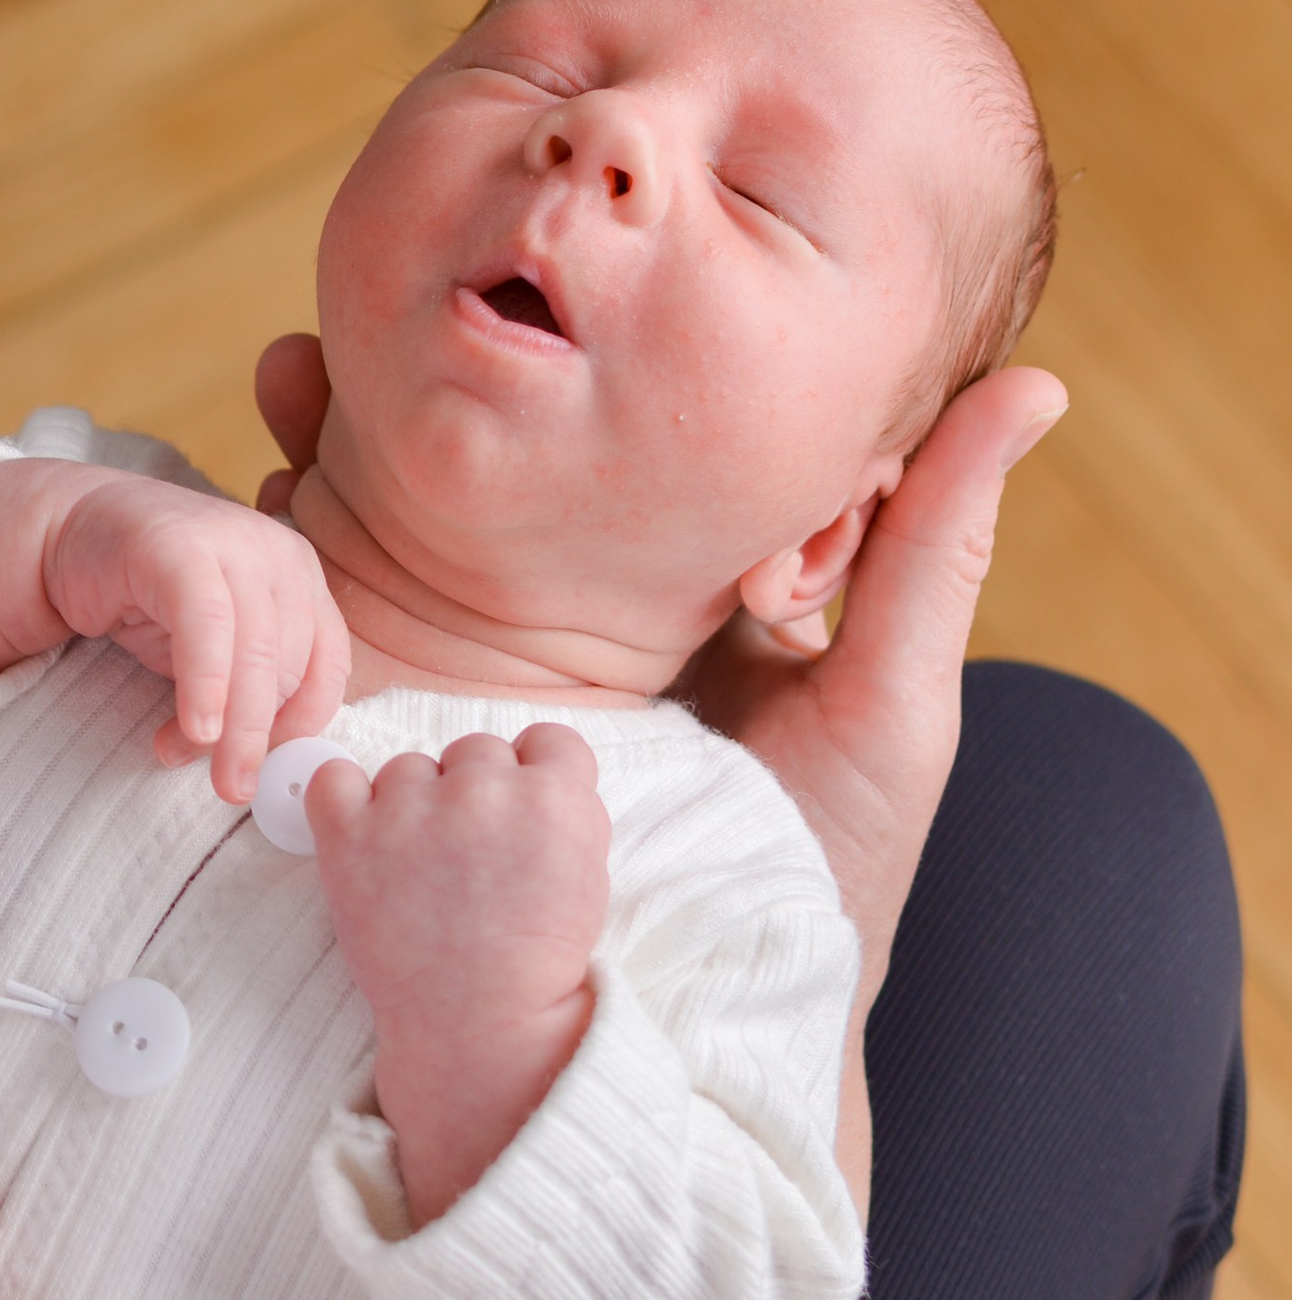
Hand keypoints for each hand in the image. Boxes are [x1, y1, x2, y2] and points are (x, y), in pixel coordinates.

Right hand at [0, 453, 347, 803]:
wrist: (71, 534)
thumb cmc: (148, 602)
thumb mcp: (213, 653)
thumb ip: (246, 691)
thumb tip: (262, 764)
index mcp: (299, 578)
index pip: (326, 666)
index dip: (301, 726)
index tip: (266, 768)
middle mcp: (278, 553)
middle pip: (287, 666)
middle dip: (256, 737)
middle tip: (228, 788)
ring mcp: (233, 542)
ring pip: (253, 654)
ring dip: (226, 724)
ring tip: (184, 755)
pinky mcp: (181, 548)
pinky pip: (208, 627)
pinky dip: (205, 685)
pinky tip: (192, 728)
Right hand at [257, 329, 1066, 978]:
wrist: (706, 1039)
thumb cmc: (827, 877)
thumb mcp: (892, 700)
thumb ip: (933, 544)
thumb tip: (1033, 379)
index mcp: (681, 582)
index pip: (607, 437)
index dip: (554, 346)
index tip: (505, 261)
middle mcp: (580, 614)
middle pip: (483, 463)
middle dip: (398, 385)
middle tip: (340, 321)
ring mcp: (497, 680)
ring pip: (400, 526)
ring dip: (332, 450)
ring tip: (286, 377)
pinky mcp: (437, 747)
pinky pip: (355, 632)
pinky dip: (304, 558)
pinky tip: (265, 492)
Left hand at [308, 726, 606, 1223]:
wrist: (479, 1027)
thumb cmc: (536, 961)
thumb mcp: (587, 876)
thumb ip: (563, 812)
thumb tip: (528, 773)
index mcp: (557, 798)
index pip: (547, 741)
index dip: (535, 780)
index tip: (521, 823)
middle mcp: (486, 788)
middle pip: (477, 751)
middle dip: (475, 796)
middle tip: (469, 862)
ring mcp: (413, 807)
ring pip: (410, 767)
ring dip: (413, 806)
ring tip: (422, 876)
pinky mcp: (351, 833)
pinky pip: (331, 777)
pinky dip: (340, 801)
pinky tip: (362, 841)